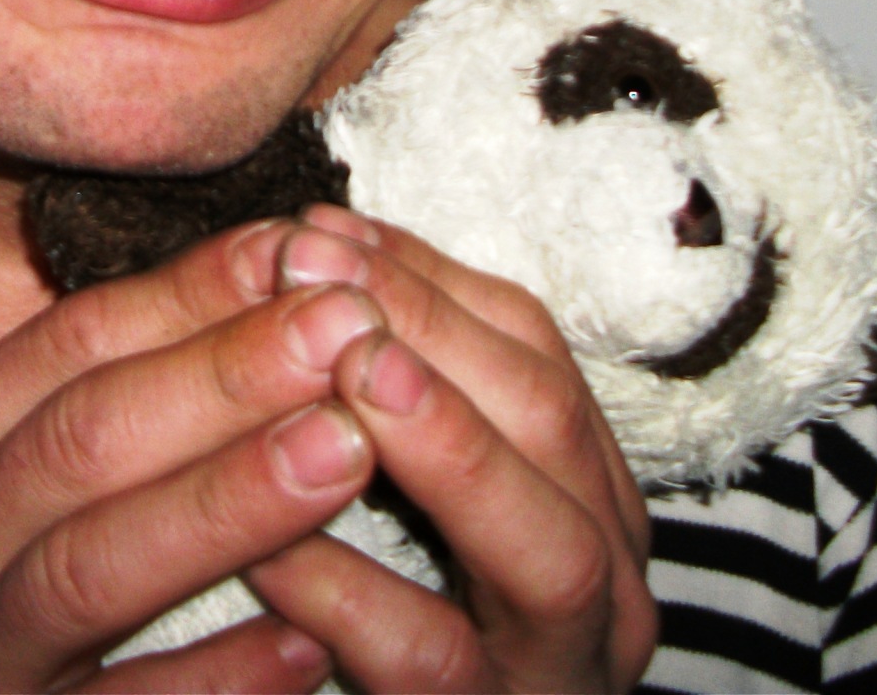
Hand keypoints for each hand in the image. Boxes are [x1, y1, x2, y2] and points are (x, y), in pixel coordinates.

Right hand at [0, 219, 389, 692]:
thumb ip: (83, 408)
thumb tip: (251, 292)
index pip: (71, 342)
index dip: (194, 291)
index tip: (303, 250)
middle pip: (87, 436)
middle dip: (227, 374)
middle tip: (351, 325)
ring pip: (94, 568)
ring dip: (226, 503)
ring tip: (345, 448)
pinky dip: (210, 680)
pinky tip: (304, 647)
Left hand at [239, 208, 657, 692]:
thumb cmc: (398, 619)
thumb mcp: (413, 492)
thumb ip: (385, 385)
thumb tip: (306, 244)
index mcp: (581, 484)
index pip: (530, 344)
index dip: (424, 275)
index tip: (316, 225)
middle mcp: (604, 573)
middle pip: (554, 421)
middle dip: (437, 334)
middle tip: (320, 273)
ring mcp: (565, 665)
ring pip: (545, 548)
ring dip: (445, 446)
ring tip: (344, 370)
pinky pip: (439, 663)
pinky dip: (356, 594)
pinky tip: (273, 546)